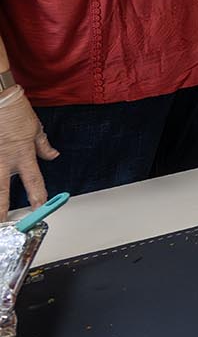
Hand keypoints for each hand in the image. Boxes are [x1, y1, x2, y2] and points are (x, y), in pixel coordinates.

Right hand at [0, 88, 55, 209]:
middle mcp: (4, 160)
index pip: (34, 180)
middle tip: (1, 224)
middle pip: (1, 192)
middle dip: (0, 211)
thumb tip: (52, 155)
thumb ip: (43, 146)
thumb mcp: (35, 128)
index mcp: (23, 154)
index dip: (37, 196)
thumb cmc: (15, 111)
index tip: (39, 208)